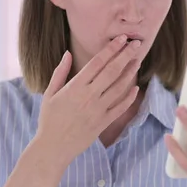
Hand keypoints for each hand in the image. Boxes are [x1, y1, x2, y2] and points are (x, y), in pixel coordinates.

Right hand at [36, 34, 141, 164]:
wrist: (53, 148)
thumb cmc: (49, 120)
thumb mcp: (49, 93)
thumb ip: (60, 72)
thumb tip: (67, 53)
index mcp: (75, 86)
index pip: (97, 62)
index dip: (111, 49)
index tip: (121, 38)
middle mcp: (89, 96)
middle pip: (112, 71)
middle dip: (125, 55)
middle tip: (136, 44)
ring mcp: (98, 110)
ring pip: (119, 87)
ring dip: (130, 73)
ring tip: (137, 60)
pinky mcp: (104, 123)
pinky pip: (120, 108)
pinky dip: (129, 97)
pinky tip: (136, 87)